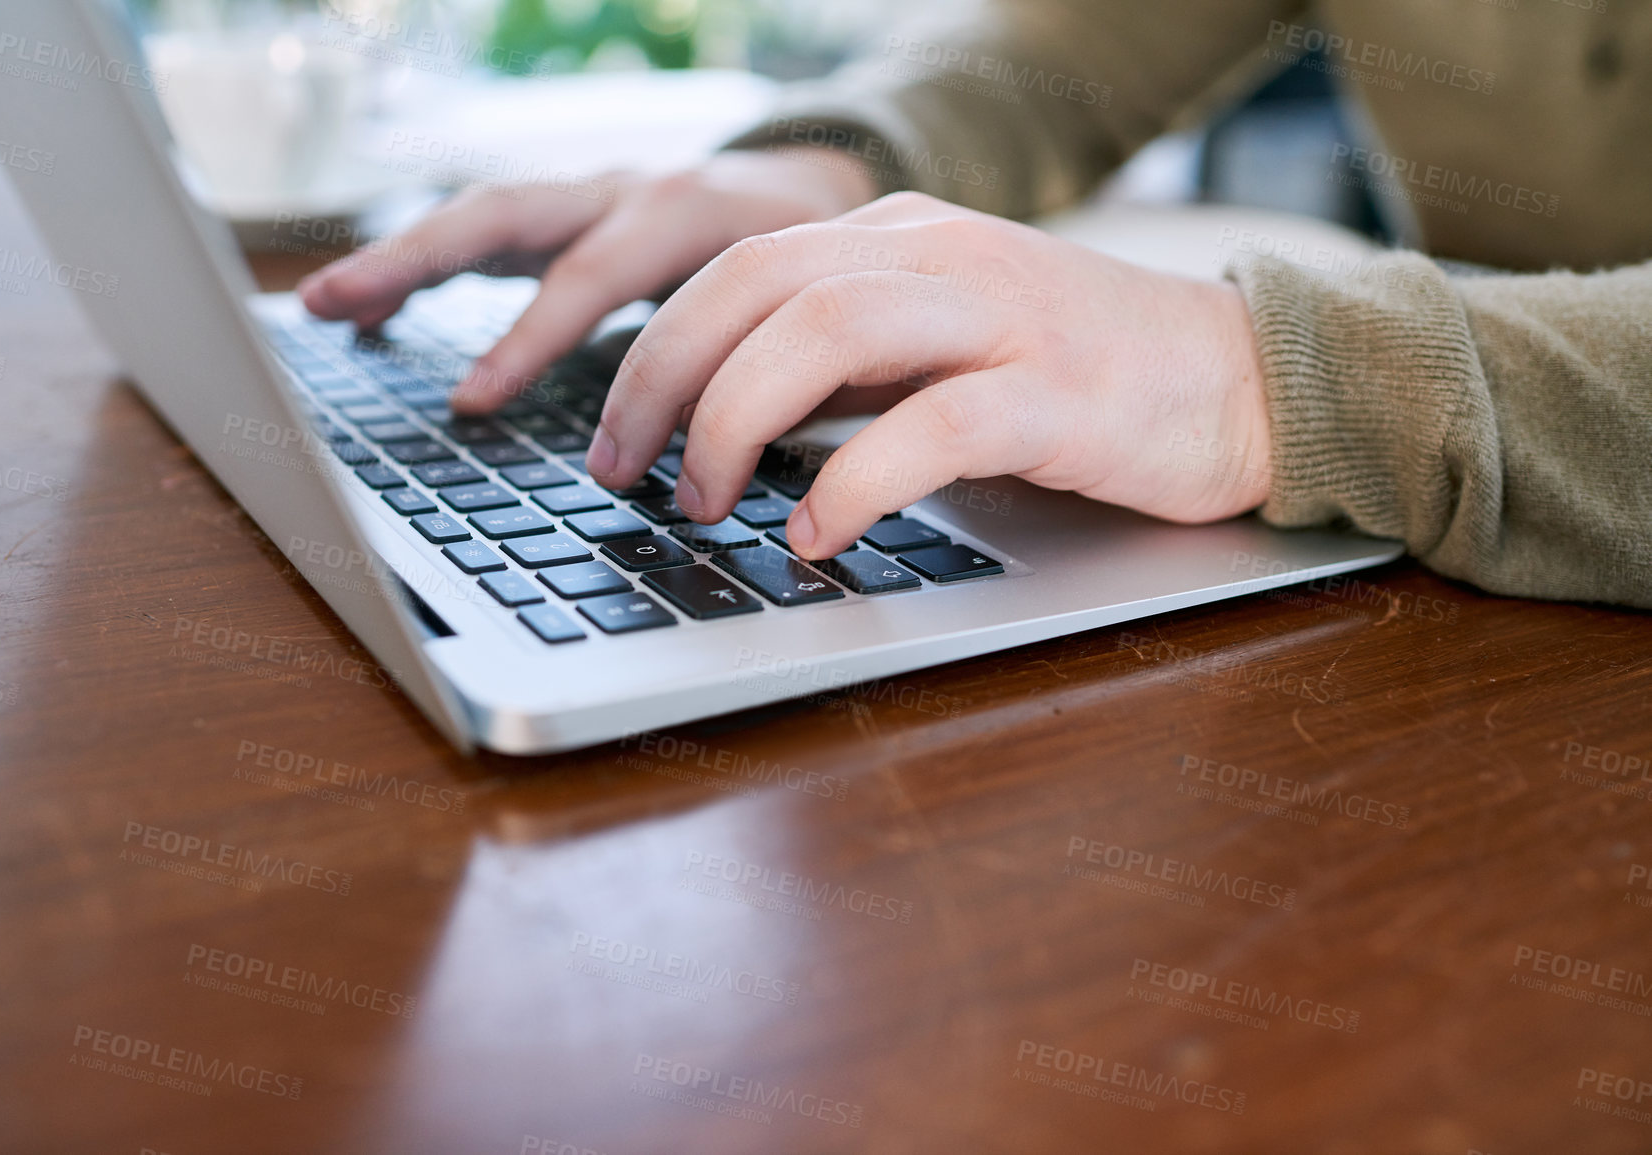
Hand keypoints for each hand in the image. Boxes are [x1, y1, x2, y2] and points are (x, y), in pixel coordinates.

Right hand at [297, 149, 876, 412]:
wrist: (817, 200)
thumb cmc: (810, 267)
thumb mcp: (797, 314)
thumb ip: (744, 366)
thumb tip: (689, 451)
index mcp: (686, 214)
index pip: (593, 274)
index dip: (529, 338)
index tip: (471, 401)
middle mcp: (624, 194)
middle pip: (504, 214)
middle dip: (414, 261)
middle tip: (335, 305)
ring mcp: (589, 200)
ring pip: (482, 217)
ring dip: (399, 259)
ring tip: (320, 303)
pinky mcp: (569, 217)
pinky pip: (487, 234)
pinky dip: (426, 266)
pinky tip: (367, 309)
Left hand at [586, 192, 1272, 557]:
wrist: (1244, 379)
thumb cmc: (1080, 377)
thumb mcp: (942, 345)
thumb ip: (848, 365)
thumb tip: (728, 423)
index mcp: (899, 239)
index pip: (738, 264)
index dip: (654, 349)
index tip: (612, 436)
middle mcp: (939, 256)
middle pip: (756, 283)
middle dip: (662, 380)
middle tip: (622, 471)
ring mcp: (1001, 316)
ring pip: (825, 329)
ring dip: (735, 421)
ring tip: (703, 504)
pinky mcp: (1057, 393)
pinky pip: (932, 424)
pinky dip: (853, 480)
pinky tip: (815, 536)